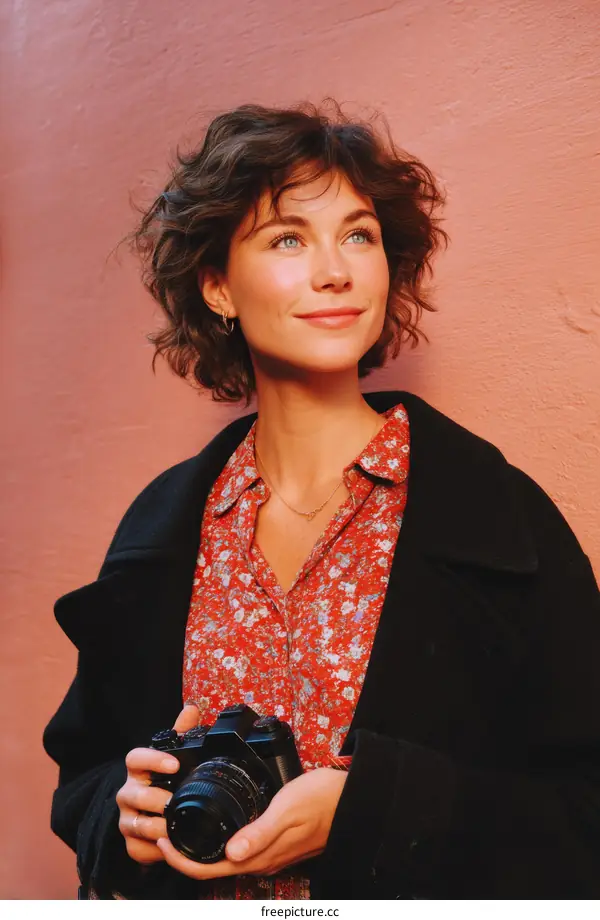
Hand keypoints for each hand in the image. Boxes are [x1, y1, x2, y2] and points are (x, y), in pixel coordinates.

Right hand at [116, 703, 199, 864]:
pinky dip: (154, 852)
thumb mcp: (172, 756)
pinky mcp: (130, 844)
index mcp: (138, 770)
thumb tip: (191, 708)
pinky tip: (170, 848)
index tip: (174, 764)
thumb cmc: (163, 780)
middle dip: (157, 799)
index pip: (135, 759)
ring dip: (157, 827)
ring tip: (176, 827)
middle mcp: (127, 793)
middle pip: (136, 795)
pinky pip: (138, 850)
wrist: (151, 813)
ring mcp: (126, 820)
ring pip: (136, 825)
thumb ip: (181, 733)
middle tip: (177, 801)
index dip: (153, 760)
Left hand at [156, 766, 347, 878]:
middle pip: (214, 868)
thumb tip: (230, 853)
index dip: (182, 860)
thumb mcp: (287, 810)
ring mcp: (270, 854)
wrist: (351, 800)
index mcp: (260, 856)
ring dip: (201, 851)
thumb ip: (259, 832)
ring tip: (181, 832)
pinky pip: (240, 850)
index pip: (211, 869)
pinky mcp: (276, 844)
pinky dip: (220, 843)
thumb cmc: (321, 800)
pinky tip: (218, 827)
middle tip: (163, 834)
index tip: (162, 841)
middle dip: (185, 857)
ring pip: (227, 860)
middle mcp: (263, 860)